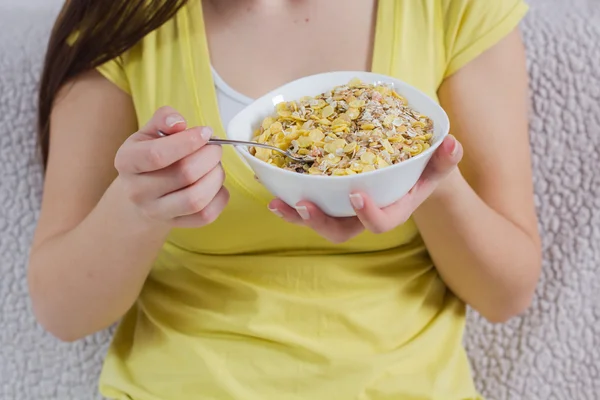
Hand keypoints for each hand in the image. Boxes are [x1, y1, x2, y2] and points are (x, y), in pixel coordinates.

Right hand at [114, 106, 228, 227]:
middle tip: (215, 148)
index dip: (188, 142)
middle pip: (184, 174)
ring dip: (216, 177)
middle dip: (209, 156)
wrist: (141, 193)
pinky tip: (215, 184)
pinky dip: (220, 197)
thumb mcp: (149, 133)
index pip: (157, 155)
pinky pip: (206, 215)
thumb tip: (178, 122)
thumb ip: (164, 119)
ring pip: (196, 199)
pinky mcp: (176, 224)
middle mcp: (137, 191)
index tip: (206, 132)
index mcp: (127, 161)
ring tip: (215, 166)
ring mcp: (156, 212)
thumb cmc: (149, 157)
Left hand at [268, 135, 462, 242]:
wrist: (405, 174)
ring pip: (319, 222)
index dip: (368, 214)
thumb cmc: (419, 169)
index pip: (381, 224)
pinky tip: (274, 189)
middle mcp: (364, 217)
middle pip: (340, 231)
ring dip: (296, 215)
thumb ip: (444, 159)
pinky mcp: (329, 201)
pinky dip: (290, 200)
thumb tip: (452, 144)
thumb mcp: (434, 164)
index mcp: (391, 211)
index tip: (356, 194)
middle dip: (319, 222)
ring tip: (277, 203)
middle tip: (301, 205)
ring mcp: (343, 212)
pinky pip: (308, 206)